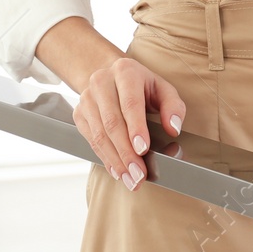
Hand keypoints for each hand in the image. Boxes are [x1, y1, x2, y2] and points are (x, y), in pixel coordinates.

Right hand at [73, 56, 185, 191]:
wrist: (110, 77)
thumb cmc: (141, 87)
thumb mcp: (163, 90)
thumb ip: (173, 107)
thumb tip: (173, 128)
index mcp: (125, 72)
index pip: (130, 103)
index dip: (136, 128)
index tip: (143, 149)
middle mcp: (101, 82)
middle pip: (112, 122)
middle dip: (126, 152)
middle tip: (139, 174)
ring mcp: (86, 98)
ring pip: (99, 134)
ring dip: (115, 160)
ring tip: (130, 179)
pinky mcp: (79, 113)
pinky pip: (90, 140)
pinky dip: (104, 158)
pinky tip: (117, 170)